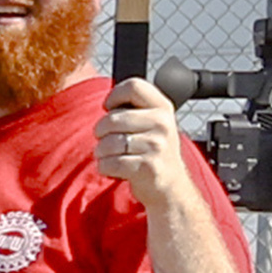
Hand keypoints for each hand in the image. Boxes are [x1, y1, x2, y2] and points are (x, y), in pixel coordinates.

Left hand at [96, 76, 184, 197]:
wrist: (171, 185)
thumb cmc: (155, 151)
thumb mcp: (154, 123)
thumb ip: (136, 108)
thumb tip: (108, 102)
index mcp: (163, 108)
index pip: (133, 86)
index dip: (114, 96)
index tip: (110, 108)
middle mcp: (163, 124)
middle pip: (112, 118)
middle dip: (100, 131)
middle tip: (105, 138)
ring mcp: (157, 146)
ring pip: (108, 143)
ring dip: (101, 152)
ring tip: (109, 155)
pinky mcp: (148, 168)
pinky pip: (110, 163)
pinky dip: (105, 167)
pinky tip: (113, 168)